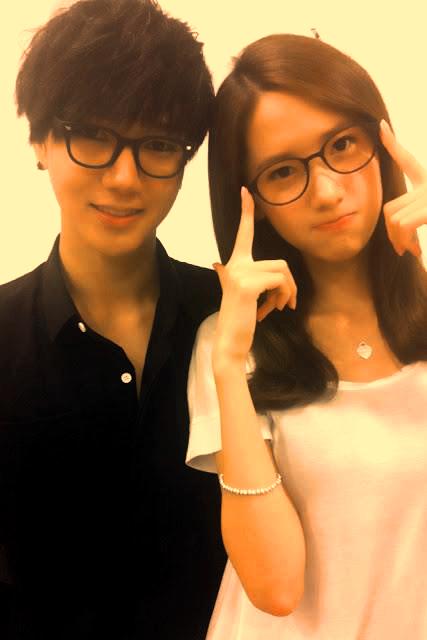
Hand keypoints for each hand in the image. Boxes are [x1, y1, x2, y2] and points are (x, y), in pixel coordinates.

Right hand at [212, 187, 296, 366]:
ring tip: (276, 309)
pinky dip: (283, 297)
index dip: (246, 210)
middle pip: (281, 263)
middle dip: (289, 285)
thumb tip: (216, 264)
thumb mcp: (233, 293)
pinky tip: (271, 311)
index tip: (246, 190)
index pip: (243, 232)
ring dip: (287, 293)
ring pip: (283, 273)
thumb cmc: (237, 318)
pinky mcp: (248, 285)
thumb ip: (226, 275)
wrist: (230, 340)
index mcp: (234, 264)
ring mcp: (241, 273)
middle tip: (285, 305)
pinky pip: (280, 282)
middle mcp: (235, 264)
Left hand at [380, 119, 426, 256]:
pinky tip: (418, 253)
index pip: (408, 161)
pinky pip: (403, 224)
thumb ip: (416, 218)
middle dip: (391, 232)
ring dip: (400, 240)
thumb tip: (402, 243)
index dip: (393, 144)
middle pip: (391, 207)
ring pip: (394, 218)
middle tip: (405, 250)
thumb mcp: (425, 213)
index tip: (381, 127)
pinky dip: (405, 241)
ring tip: (415, 252)